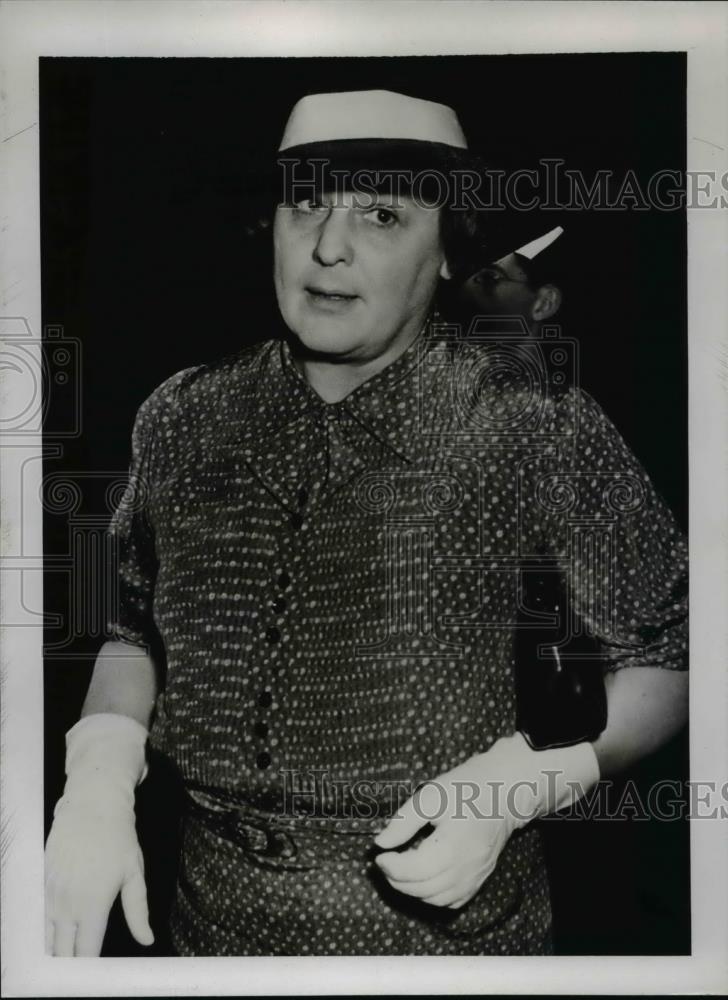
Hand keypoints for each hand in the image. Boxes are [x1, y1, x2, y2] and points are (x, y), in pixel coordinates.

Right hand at [44, 713, 153, 955]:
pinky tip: (55, 940)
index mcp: (93, 904)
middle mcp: (68, 904)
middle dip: (70, 967)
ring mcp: (51, 894)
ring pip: (47, 938)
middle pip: (62, 952)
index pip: (86, 952)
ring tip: (66, 966)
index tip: (95, 978)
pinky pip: (41, 918)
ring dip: (56, 953)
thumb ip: (138, 910)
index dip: (89, 971)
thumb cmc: (118, 838)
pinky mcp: (42, 883)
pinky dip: (47, 932)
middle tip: (79, 976)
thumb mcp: (134, 872)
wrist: (91, 805)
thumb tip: (147, 940)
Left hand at [373, 732, 598, 908]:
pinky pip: (452, 900)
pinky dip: (432, 896)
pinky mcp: (479, 879)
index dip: (390, 866)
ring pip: (435, 899)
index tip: (378, 854)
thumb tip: (380, 843)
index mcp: (451, 848)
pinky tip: (423, 880)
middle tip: (386, 861)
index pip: (413, 871)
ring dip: (412, 890)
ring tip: (401, 870)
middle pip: (422, 889)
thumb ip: (403, 822)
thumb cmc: (467, 788)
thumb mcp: (430, 796)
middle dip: (397, 879)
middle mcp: (465, 870)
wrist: (504, 792)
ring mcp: (474, 878)